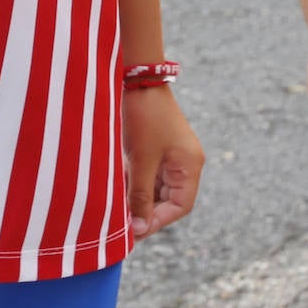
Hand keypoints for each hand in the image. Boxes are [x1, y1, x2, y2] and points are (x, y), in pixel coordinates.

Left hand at [122, 85, 204, 239]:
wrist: (137, 76)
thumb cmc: (144, 117)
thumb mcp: (141, 159)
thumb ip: (141, 195)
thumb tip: (140, 228)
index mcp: (190, 166)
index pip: (180, 206)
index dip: (158, 221)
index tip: (136, 230)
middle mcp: (185, 162)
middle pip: (168, 198)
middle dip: (146, 210)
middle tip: (123, 222)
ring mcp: (172, 153)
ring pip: (156, 186)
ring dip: (138, 195)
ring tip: (118, 205)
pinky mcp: (157, 145)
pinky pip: (149, 171)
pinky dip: (134, 180)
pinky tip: (117, 184)